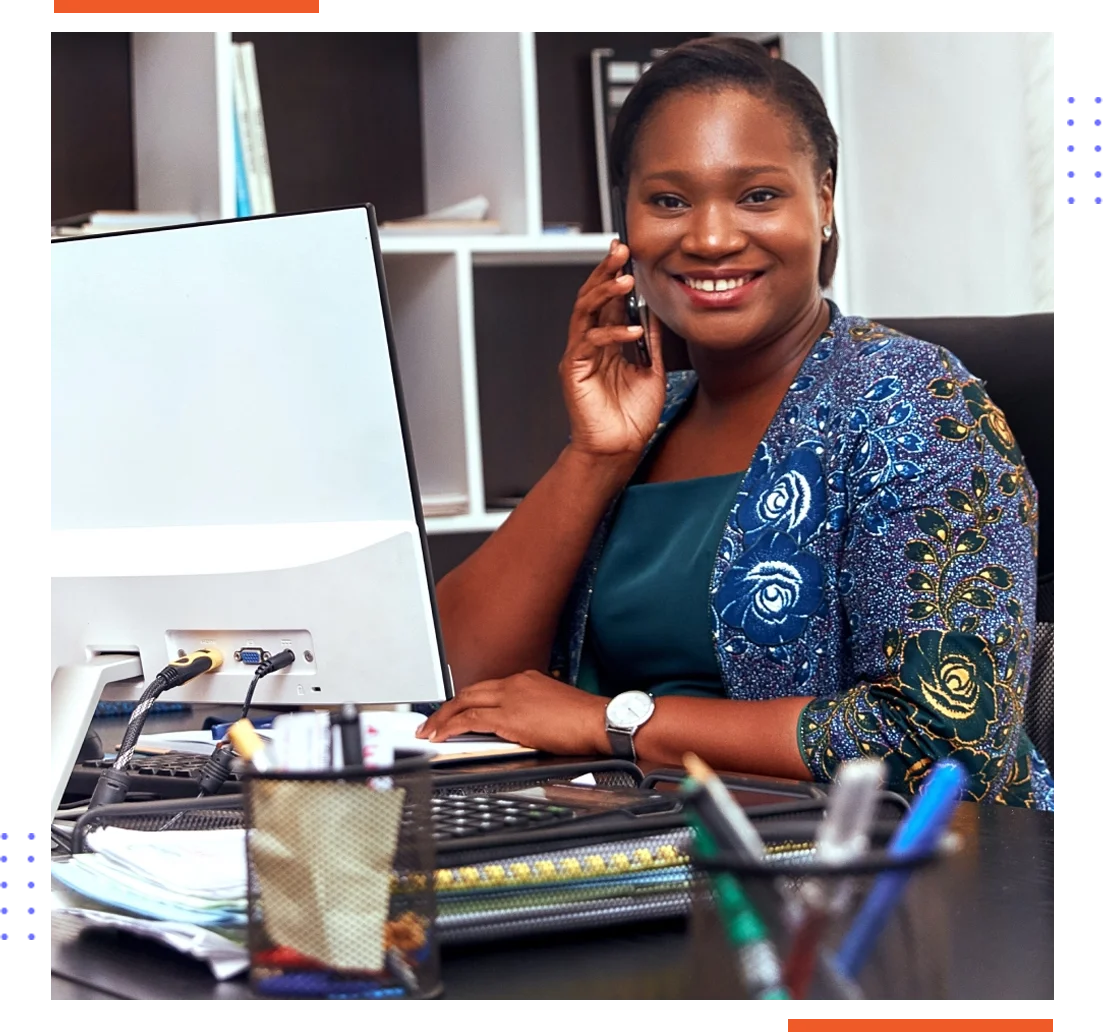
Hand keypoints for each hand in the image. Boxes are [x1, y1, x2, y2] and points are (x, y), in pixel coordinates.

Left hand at [415, 670, 609, 755]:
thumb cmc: (584, 720)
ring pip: (465, 702)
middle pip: (470, 692)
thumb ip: (532, 714)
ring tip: (429, 730)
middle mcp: (515, 683)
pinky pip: (470, 720)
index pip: (488, 689)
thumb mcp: (553, 709)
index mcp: (526, 680)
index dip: (468, 701)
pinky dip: (451, 727)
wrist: (598, 721)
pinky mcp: (509, 716)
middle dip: (448, 707)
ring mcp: (511, 697)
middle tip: (431, 721)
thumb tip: (522, 729)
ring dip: (443, 718)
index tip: (457, 712)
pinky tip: (442, 736)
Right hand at [560, 241, 666, 459]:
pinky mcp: (573, 370)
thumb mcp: (651, 370)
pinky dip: (610, 334)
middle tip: (619, 250)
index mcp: (606, 341)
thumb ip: (651, 342)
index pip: (607, 299)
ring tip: (624, 280)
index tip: (625, 251)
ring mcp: (580, 355)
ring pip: (584, 312)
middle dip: (604, 271)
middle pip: (591, 296)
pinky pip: (589, 343)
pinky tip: (631, 330)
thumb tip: (656, 313)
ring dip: (604, 292)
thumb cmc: (631, 416)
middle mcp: (590, 344)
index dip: (614, 273)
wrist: (619, 448)